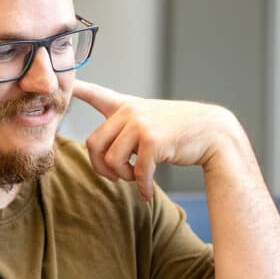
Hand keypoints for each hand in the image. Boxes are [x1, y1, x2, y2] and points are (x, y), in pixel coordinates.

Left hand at [73, 80, 242, 200]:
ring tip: (136, 177)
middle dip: (101, 168)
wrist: (214, 133)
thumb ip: (124, 130)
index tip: (65, 86)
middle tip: (117, 176)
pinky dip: (142, 187)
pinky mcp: (153, 140)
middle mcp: (130, 111)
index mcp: (126, 106)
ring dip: (122, 177)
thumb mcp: (148, 121)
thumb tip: (100, 157)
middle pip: (93, 144)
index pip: (97, 95)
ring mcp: (141, 124)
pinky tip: (147, 192)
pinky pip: (136, 172)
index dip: (78, 90)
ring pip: (111, 161)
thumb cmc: (178, 132)